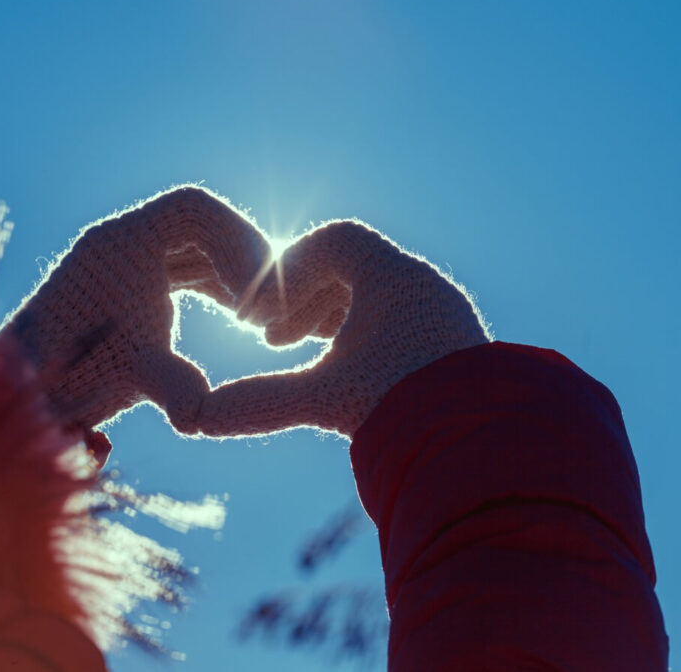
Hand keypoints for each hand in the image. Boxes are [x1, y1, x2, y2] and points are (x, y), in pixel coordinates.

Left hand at [0, 186, 272, 436]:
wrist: (18, 397)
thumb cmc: (68, 382)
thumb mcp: (128, 378)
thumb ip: (169, 387)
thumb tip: (198, 417)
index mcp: (121, 242)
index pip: (195, 209)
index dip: (237, 241)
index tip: (254, 294)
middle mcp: (121, 241)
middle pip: (202, 224)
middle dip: (242, 259)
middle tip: (271, 303)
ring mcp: (124, 261)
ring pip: (197, 248)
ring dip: (232, 274)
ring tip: (260, 316)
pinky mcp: (128, 284)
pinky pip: (186, 267)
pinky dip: (216, 287)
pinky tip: (238, 321)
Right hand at [189, 220, 488, 438]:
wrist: (487, 440)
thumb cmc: (404, 407)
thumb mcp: (324, 399)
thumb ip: (259, 403)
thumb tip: (193, 420)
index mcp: (392, 276)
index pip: (335, 241)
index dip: (290, 270)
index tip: (265, 312)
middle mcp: (424, 285)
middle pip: (356, 269)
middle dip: (307, 303)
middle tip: (276, 342)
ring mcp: (445, 314)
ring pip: (381, 299)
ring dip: (338, 324)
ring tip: (310, 364)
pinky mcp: (459, 345)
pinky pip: (407, 324)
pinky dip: (371, 342)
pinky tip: (353, 384)